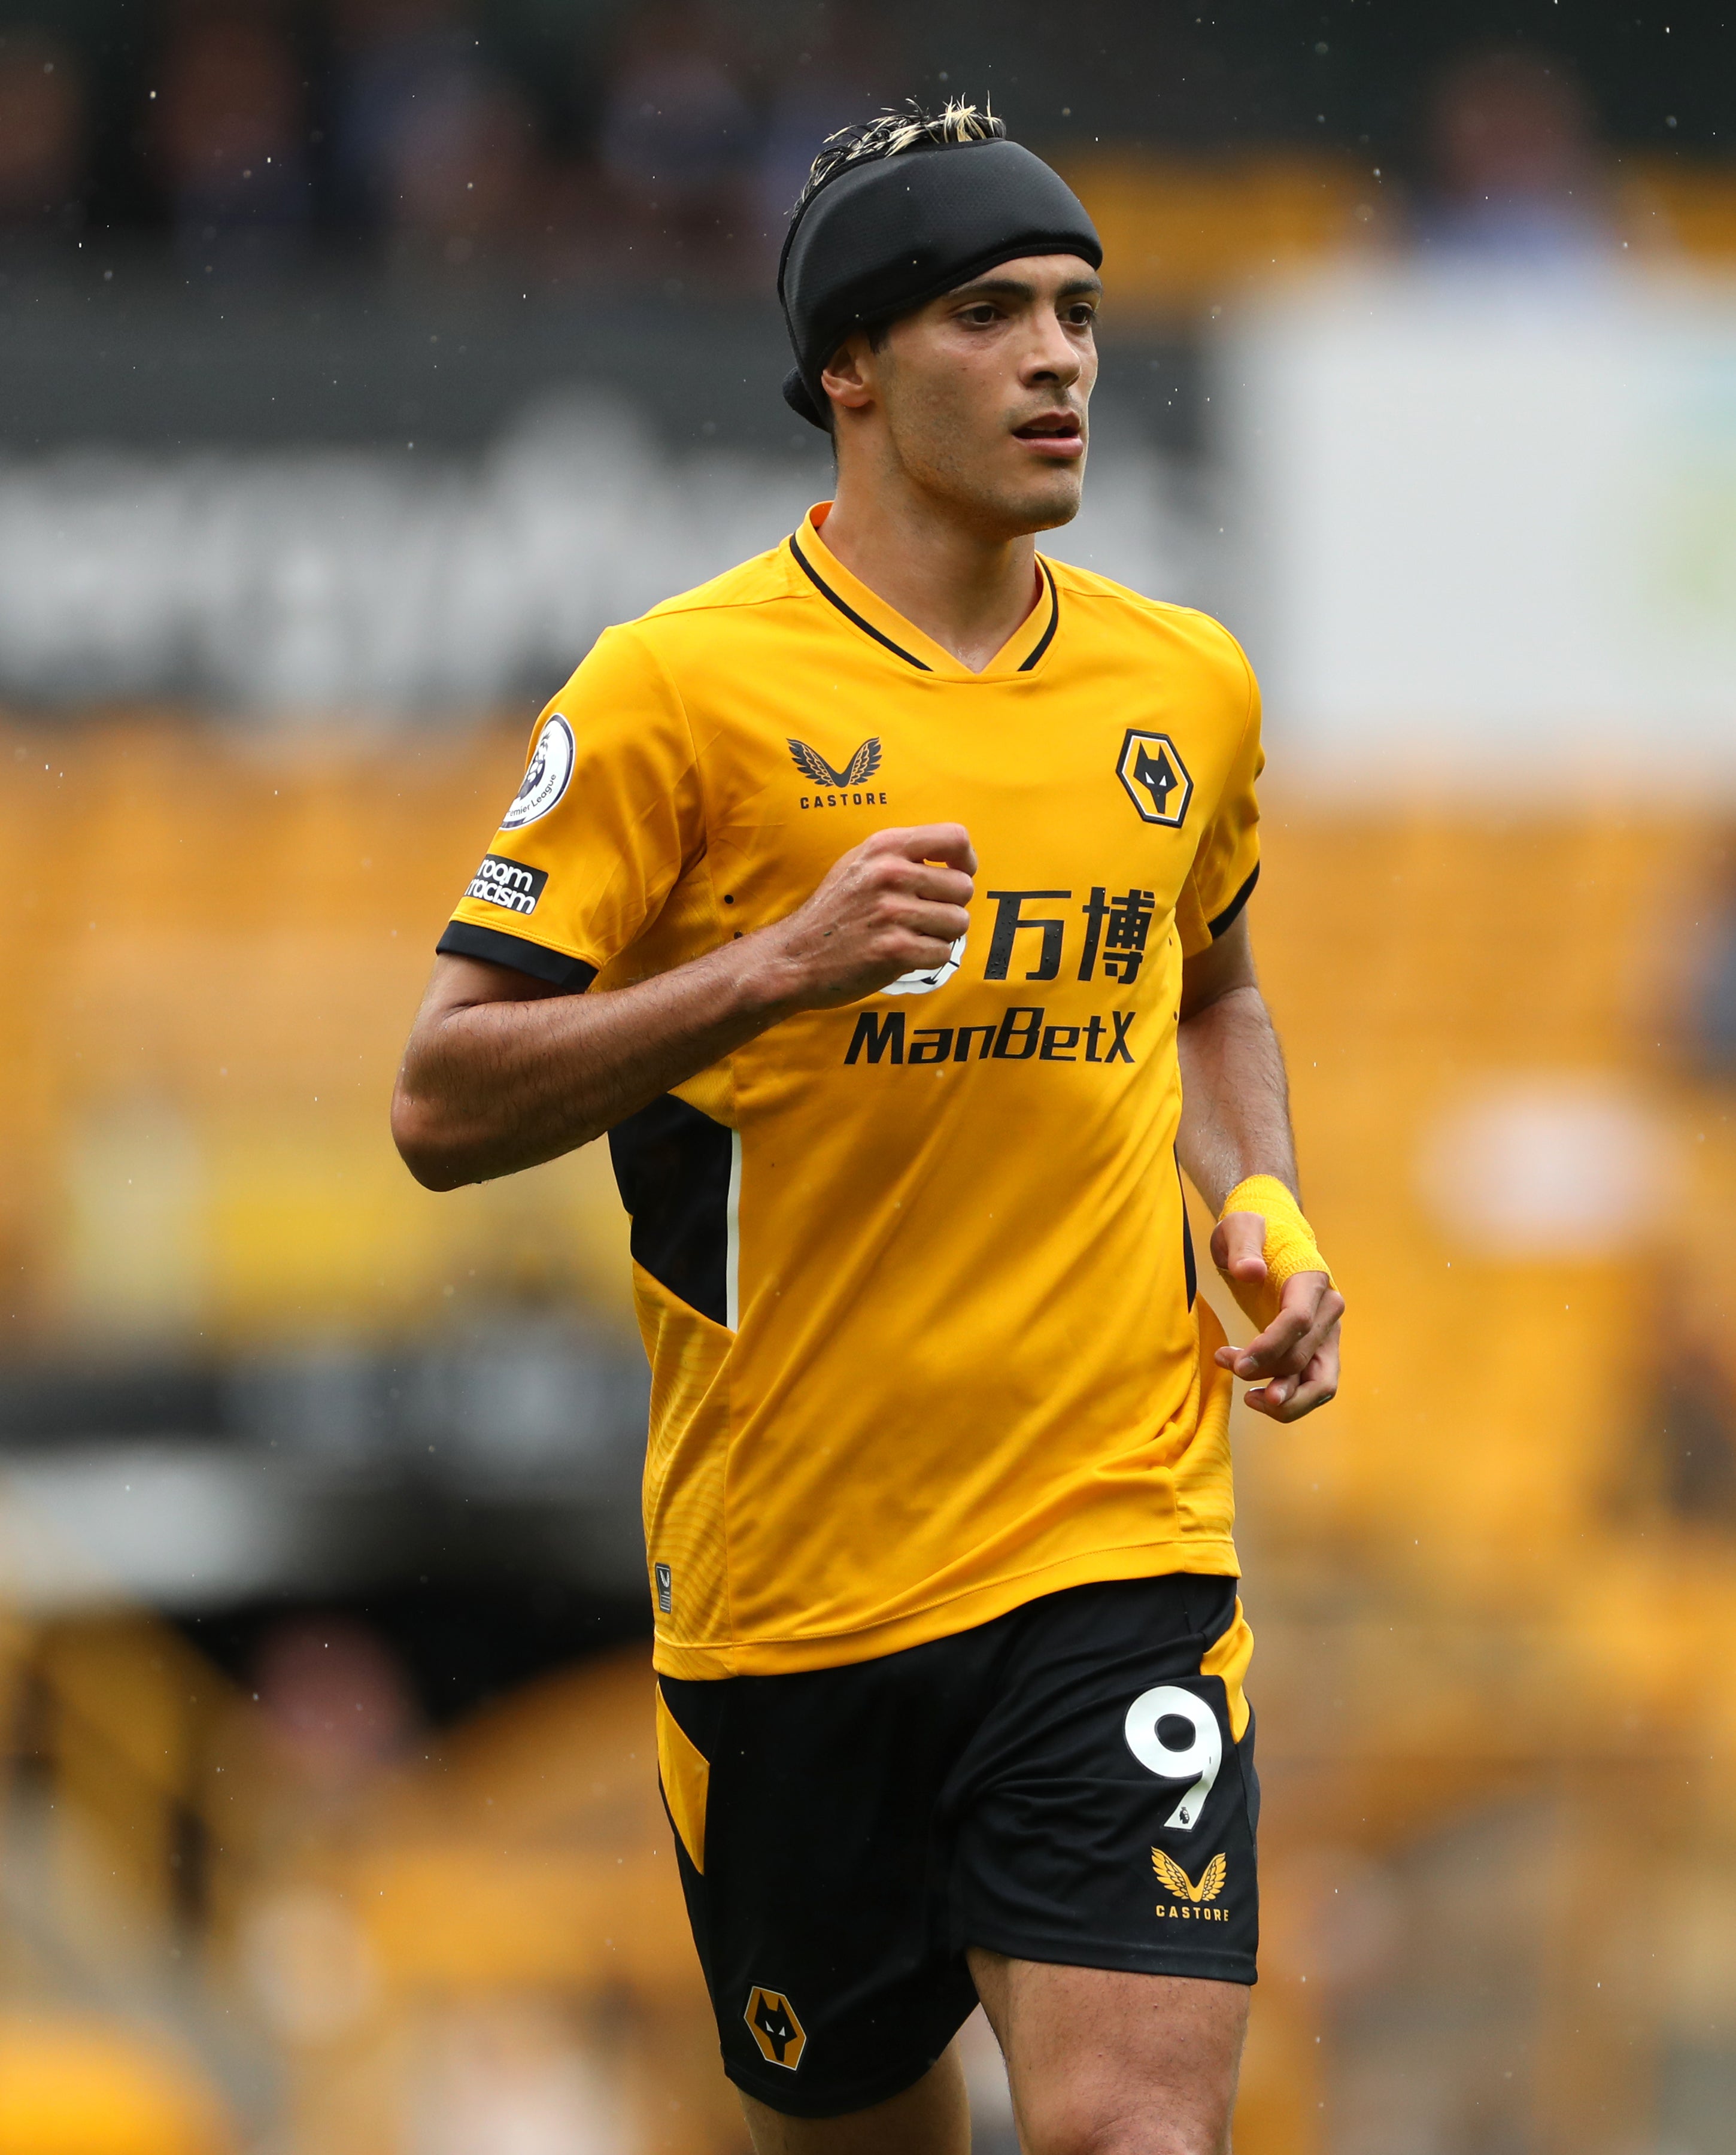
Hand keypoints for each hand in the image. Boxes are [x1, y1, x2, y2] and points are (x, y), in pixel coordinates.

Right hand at [752, 824, 976, 1011]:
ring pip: (958, 922)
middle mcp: (889, 874)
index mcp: (884, 846)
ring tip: (911, 935)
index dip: (966, 860)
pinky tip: (903, 954)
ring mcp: (892, 912)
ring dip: (941, 935)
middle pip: (963, 887)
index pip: (955, 837)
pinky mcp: (894, 949)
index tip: (956, 875)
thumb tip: (955, 860)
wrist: (795, 957)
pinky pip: (943, 952)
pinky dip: (929, 958)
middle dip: (951, 906)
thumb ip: (902, 855)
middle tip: (923, 917)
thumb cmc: (833, 913)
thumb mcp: (859, 864)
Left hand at [1209, 1210, 1342, 1421]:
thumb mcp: (1241, 1228)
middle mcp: (1328, 1311)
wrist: (1271, 1238)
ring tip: (1249, 1399)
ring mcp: (1327, 1335)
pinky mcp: (1318, 1351)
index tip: (1238, 1363)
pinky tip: (1256, 1394)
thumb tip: (1250, 1271)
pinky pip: (1311, 1385)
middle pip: (1306, 1359)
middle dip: (1266, 1373)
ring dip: (1286, 1402)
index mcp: (1312, 1281)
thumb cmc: (1255, 1233)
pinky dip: (1287, 1398)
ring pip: (1320, 1385)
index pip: (1298, 1321)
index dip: (1269, 1347)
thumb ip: (1244, 1247)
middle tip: (1231, 1368)